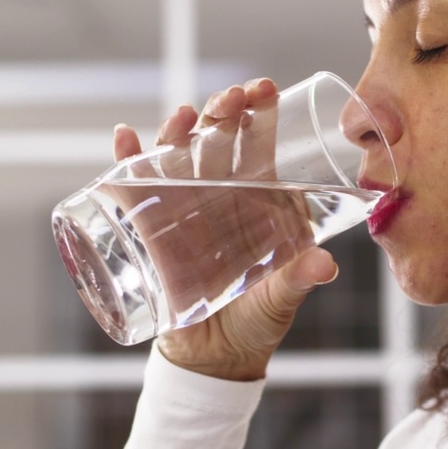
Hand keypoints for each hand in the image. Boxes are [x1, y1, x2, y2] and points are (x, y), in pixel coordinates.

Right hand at [111, 78, 338, 380]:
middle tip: (229, 98)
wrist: (212, 359)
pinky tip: (124, 139)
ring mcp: (182, 210)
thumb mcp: (279, 301)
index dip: (260, 117)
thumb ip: (298, 280)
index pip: (259, 149)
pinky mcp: (149, 229)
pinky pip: (133, 188)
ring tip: (183, 115)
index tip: (262, 89)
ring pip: (177, 157)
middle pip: (217, 144)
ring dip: (176, 131)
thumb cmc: (255, 324)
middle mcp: (220, 198)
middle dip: (221, 114)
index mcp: (257, 204)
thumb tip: (324, 264)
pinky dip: (126, 162)